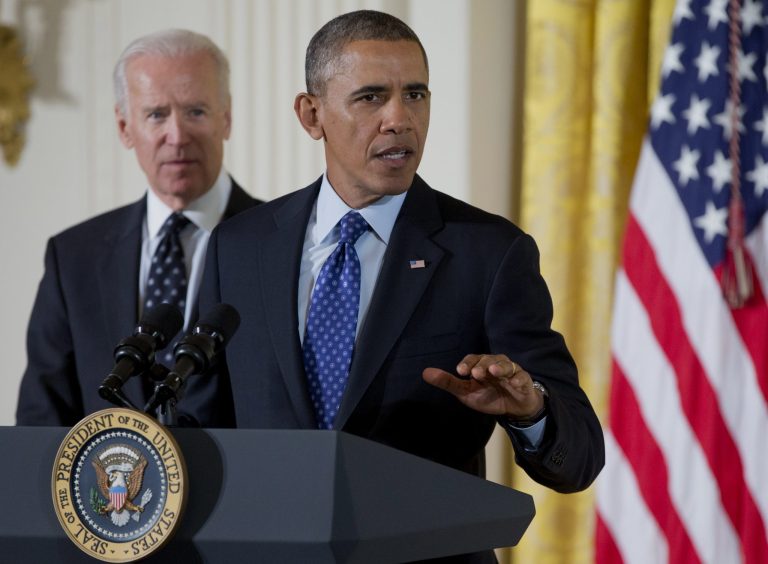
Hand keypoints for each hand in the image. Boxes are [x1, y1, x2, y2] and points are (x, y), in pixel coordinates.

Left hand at [422, 354, 544, 417]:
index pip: (474, 359)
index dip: (467, 363)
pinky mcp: (524, 381)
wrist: (513, 408)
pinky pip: (522, 378)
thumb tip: (425, 373)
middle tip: (476, 373)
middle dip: (482, 365)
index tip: (460, 371)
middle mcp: (496, 365)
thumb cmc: (488, 396)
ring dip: (500, 367)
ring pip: (506, 365)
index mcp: (481, 365)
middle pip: (489, 360)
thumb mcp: (466, 392)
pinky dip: (519, 379)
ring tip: (494, 372)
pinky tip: (514, 382)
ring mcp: (511, 372)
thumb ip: (448, 383)